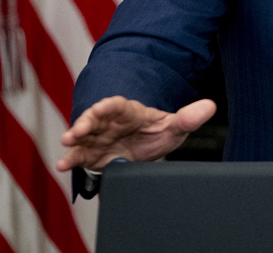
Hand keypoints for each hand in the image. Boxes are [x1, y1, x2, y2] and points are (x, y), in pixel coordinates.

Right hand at [56, 96, 216, 172]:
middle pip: (93, 119)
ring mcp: (98, 138)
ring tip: (66, 144)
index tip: (100, 109)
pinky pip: (79, 156)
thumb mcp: (174, 126)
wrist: (146, 149)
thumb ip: (188, 118)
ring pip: (82, 136)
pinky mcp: (92, 155)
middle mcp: (109, 123)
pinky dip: (70, 160)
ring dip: (73, 140)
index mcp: (128, 112)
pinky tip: (62, 166)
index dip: (107, 107)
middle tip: (75, 132)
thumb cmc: (156, 132)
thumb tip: (210, 106)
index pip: (116, 105)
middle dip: (83, 124)